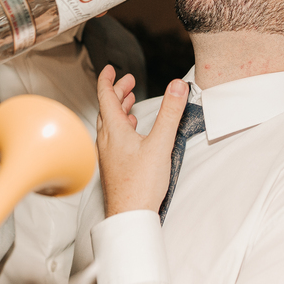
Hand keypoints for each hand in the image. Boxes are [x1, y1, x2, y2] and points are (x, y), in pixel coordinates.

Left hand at [96, 67, 187, 216]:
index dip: (108, 79)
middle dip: (117, 92)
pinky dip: (121, 126)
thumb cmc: (141, 184)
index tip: (111, 68)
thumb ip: (170, 112)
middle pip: (107, 108)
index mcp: (114, 130)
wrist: (130, 215)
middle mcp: (106, 140)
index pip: (105, 96)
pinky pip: (113, 138)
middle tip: (128, 81)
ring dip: (118, 109)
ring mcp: (108, 154)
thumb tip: (178, 85)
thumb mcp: (161, 143)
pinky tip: (131, 132)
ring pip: (109, 124)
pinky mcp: (113, 166)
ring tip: (129, 102)